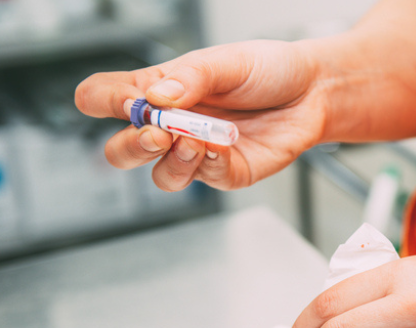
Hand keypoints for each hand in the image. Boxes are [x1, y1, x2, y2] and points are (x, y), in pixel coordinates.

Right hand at [75, 40, 325, 190]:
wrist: (313, 90)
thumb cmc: (267, 70)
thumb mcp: (227, 61)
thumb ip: (191, 78)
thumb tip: (157, 97)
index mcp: (159, 89)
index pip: (103, 97)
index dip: (102, 102)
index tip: (128, 100)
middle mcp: (171, 125)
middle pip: (121, 151)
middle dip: (131, 146)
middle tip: (157, 132)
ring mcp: (197, 153)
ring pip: (160, 176)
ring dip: (171, 161)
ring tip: (193, 139)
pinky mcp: (226, 172)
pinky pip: (205, 178)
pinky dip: (209, 163)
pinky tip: (220, 145)